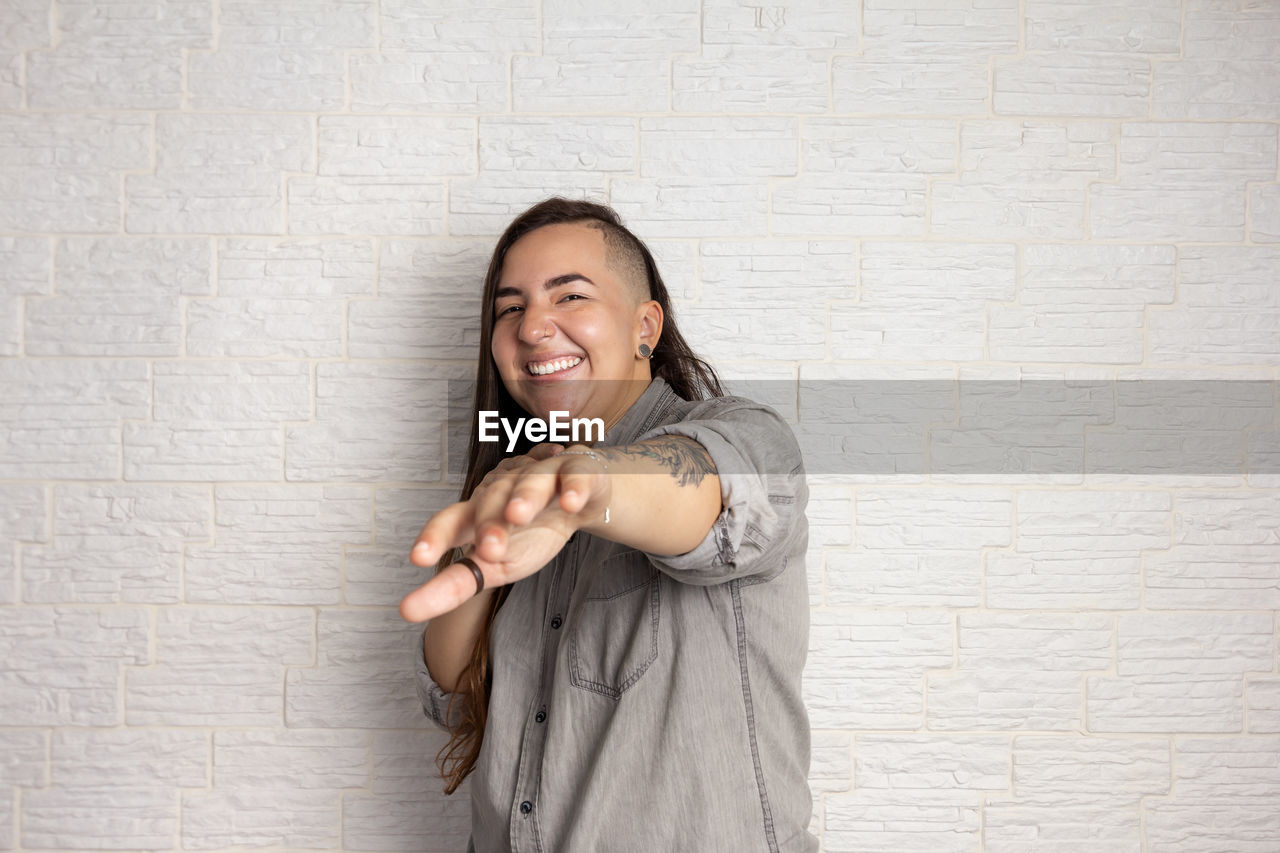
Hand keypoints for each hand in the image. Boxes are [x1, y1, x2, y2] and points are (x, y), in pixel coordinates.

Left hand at [398, 442, 610, 621]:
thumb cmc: (531, 532)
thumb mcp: (495, 564)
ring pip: (530, 482)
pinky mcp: (577, 474)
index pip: (451, 522)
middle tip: (488, 550)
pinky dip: (573, 488)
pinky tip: (570, 501)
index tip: (417, 558)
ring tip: (517, 515)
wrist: (581, 499)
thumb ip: (455, 584)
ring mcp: (542, 476)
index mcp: (480, 514)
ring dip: (523, 496)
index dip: (435, 537)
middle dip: (488, 522)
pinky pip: (575, 476)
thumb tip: (406, 609)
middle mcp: (506, 489)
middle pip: (491, 500)